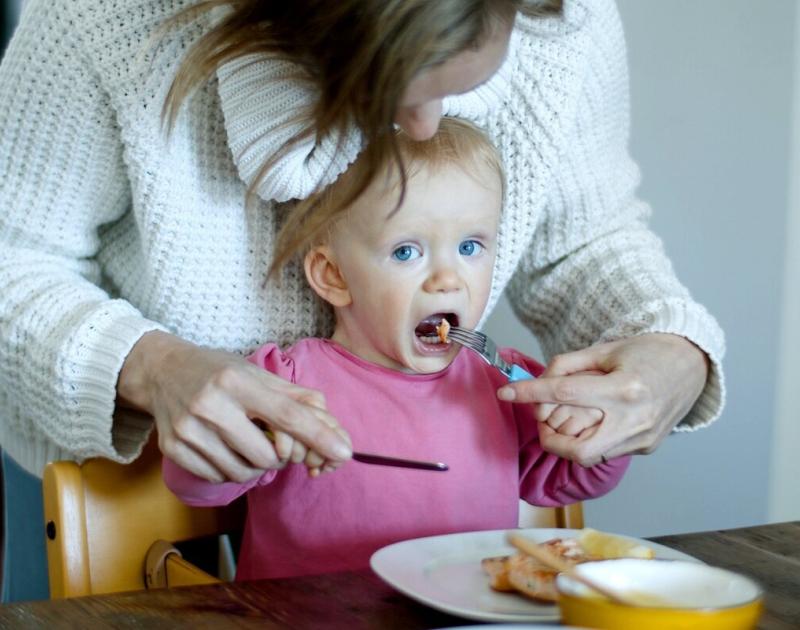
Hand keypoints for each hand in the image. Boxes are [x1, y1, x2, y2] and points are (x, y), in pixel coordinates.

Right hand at [117, 331, 352, 481]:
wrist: (160, 371)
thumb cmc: (218, 372)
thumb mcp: (256, 373)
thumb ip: (295, 397)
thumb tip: (331, 426)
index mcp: (237, 381)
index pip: (286, 414)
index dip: (318, 435)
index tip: (343, 452)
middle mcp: (210, 405)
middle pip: (266, 455)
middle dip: (278, 455)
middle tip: (271, 440)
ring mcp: (188, 430)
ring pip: (243, 472)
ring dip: (255, 465)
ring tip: (246, 441)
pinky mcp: (174, 449)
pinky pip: (219, 477)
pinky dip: (230, 469)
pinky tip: (224, 447)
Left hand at [498, 333, 708, 465]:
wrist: (692, 364)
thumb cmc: (646, 352)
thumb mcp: (604, 350)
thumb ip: (567, 366)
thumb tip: (537, 383)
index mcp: (623, 389)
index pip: (563, 394)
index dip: (529, 394)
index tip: (505, 393)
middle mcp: (634, 419)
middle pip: (577, 449)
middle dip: (550, 440)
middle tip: (542, 421)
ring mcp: (643, 438)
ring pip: (590, 456)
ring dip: (568, 442)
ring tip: (565, 419)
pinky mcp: (647, 447)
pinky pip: (608, 451)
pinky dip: (591, 440)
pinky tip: (594, 421)